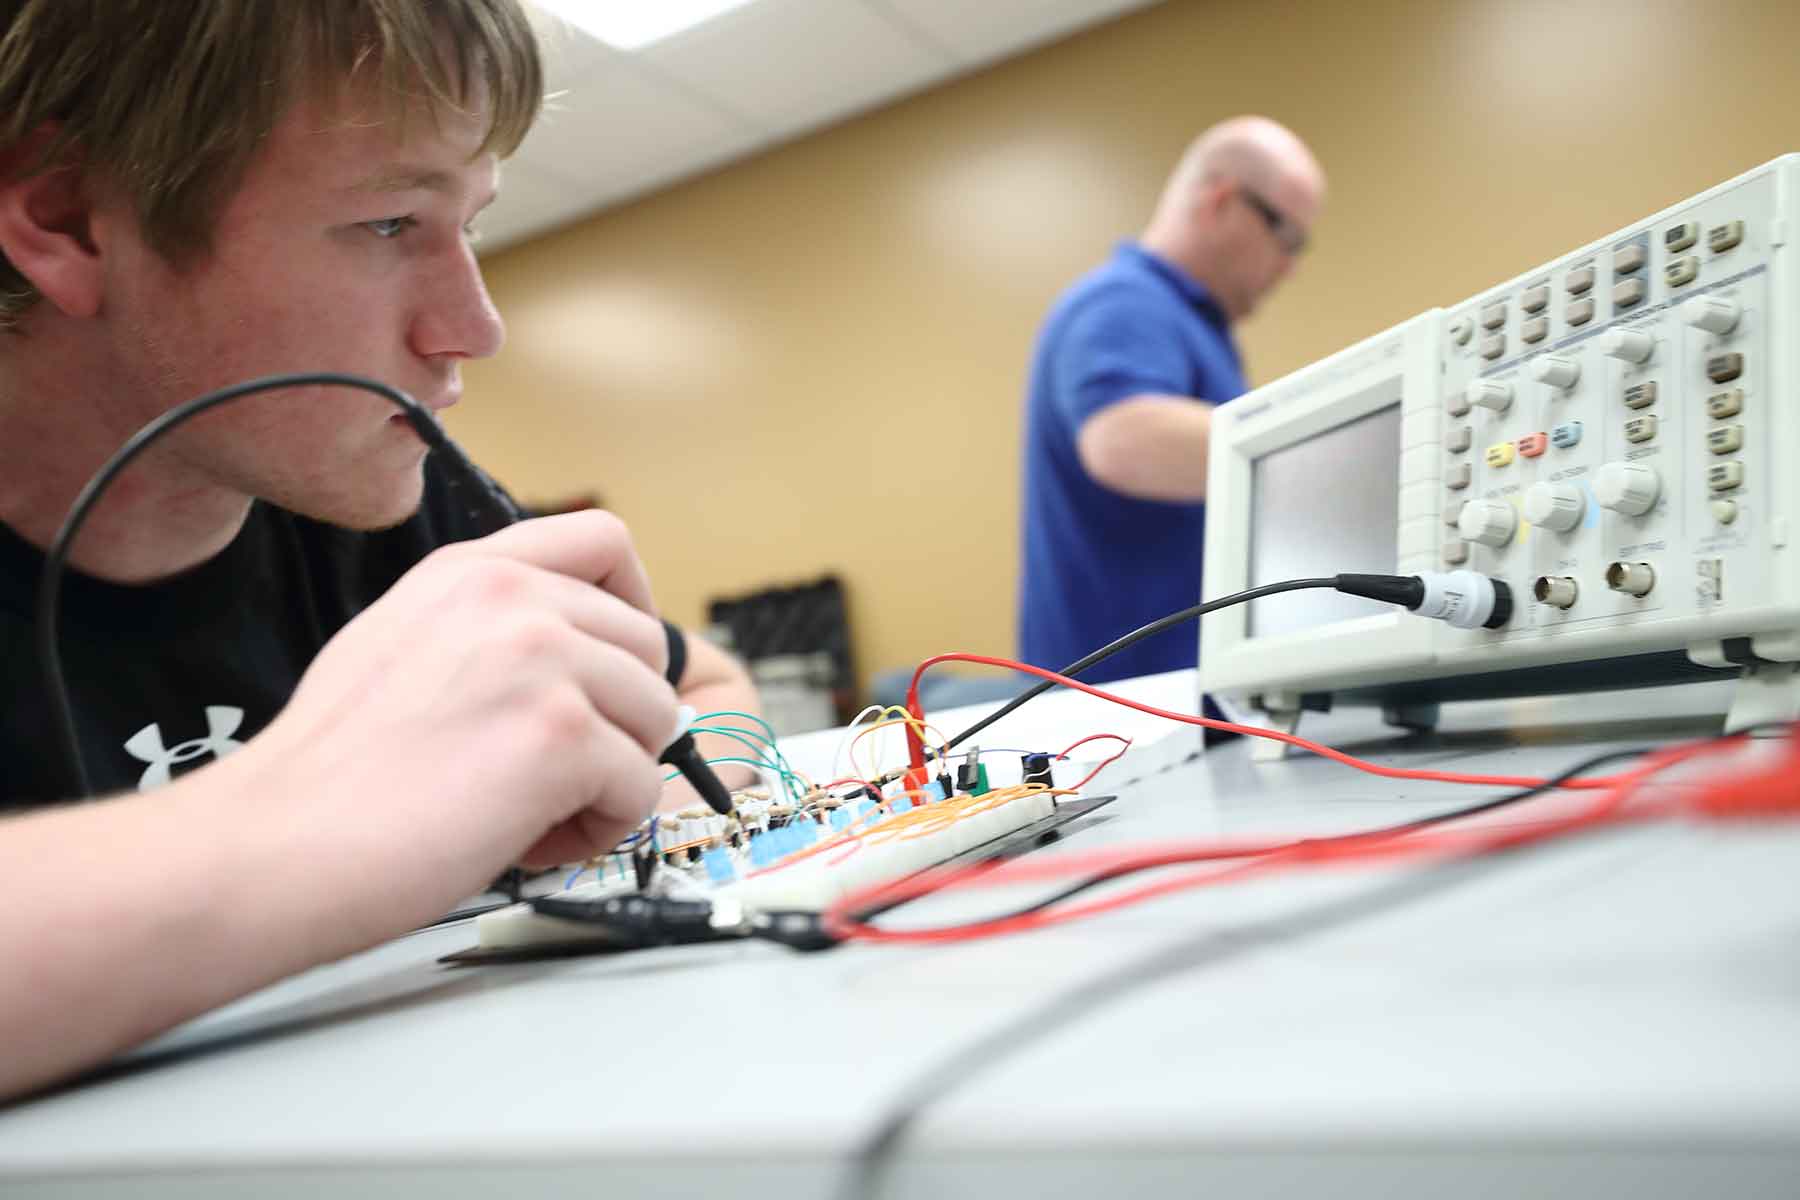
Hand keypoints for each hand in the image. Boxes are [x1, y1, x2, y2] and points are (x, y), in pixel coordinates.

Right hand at [245, 510, 679, 923]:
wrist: (272, 841)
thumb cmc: (328, 772)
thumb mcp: (400, 641)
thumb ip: (487, 629)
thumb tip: (574, 656)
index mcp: (472, 571)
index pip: (605, 539)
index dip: (635, 604)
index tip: (615, 662)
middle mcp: (512, 598)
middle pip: (647, 647)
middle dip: (618, 720)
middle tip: (551, 773)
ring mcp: (541, 660)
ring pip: (656, 720)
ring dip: (610, 780)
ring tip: (532, 813)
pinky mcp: (561, 736)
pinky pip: (640, 790)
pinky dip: (601, 829)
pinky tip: (529, 841)